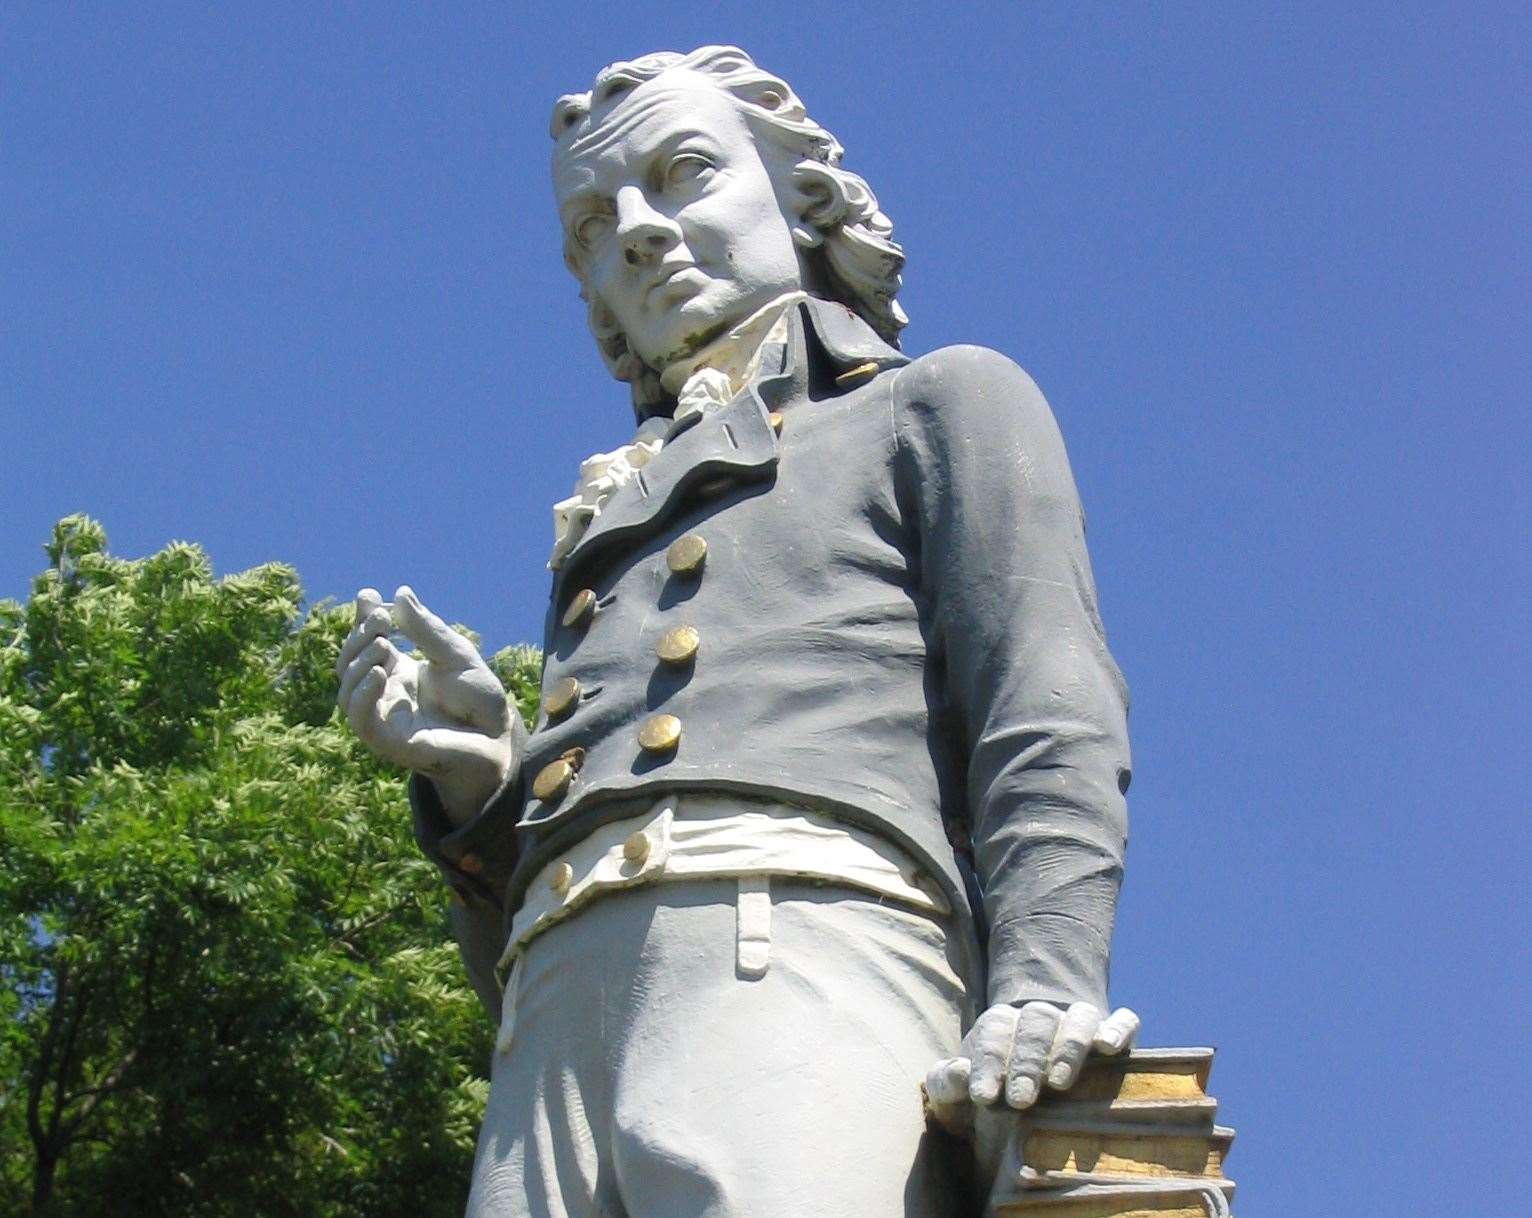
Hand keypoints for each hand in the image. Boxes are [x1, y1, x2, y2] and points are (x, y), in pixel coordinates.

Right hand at [336, 586, 516, 823]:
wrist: (499, 739)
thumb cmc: (479, 700)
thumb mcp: (456, 656)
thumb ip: (427, 631)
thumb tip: (400, 593)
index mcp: (398, 671)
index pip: (366, 643)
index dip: (361, 620)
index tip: (369, 596)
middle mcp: (386, 694)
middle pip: (349, 664)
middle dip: (359, 637)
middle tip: (382, 620)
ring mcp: (385, 718)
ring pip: (347, 692)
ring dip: (358, 663)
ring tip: (383, 644)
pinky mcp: (391, 742)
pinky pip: (361, 721)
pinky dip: (361, 696)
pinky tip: (378, 672)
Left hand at [923, 1001, 1138, 1132]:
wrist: (1033, 1080)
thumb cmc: (994, 1090)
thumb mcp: (960, 1091)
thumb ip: (947, 1082)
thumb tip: (959, 1073)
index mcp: (1000, 1025)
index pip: (994, 1033)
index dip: (987, 1063)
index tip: (983, 1096)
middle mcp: (1040, 1018)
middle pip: (1035, 1025)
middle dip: (1026, 1062)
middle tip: (1020, 1099)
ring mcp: (1078, 1023)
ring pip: (1078, 1018)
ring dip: (1069, 1046)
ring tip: (1059, 1082)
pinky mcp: (1113, 1033)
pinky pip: (1124, 1020)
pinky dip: (1118, 1028)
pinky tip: (1109, 1046)